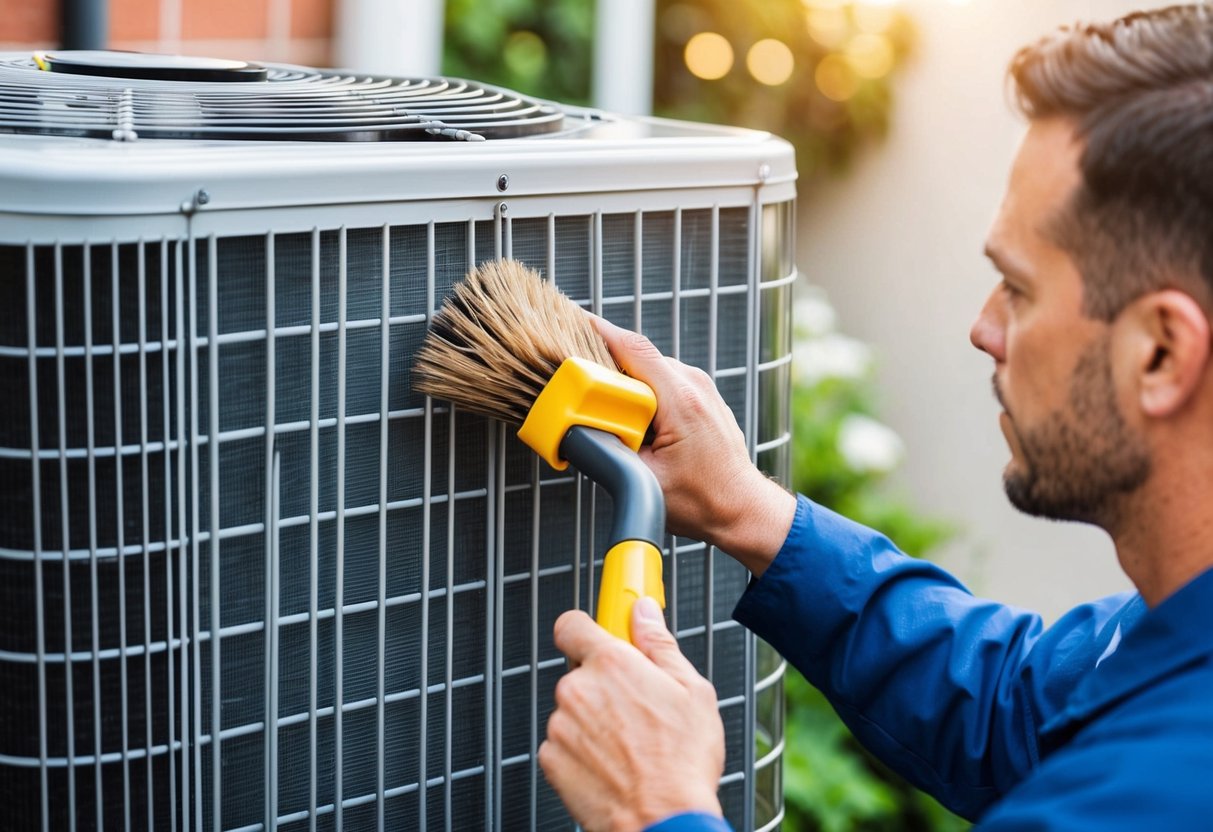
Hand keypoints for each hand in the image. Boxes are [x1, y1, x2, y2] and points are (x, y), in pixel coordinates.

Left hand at [538, 598, 725, 831]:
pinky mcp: (551, 758)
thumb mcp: (693, 691)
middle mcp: (578, 689)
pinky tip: (612, 764)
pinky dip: (581, 751)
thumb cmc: (682, 764)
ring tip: (630, 745)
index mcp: (612, 664)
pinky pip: (563, 742)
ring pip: (573, 709)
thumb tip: (645, 613)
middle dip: (603, 685)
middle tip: (635, 708)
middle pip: (580, 672)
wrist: (662, 821)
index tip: (598, 636)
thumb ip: (660, 644)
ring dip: (593, 720)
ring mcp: (560, 725)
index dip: (585, 630)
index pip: (573, 625)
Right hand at [593, 315, 795, 575]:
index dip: (598, 332)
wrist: (741, 509)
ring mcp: (700, 386)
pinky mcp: (700, 394)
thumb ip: (608, 450)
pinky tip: (633, 418)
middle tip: (579, 390)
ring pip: (648, 368)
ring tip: (610, 415)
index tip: (571, 323)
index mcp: (680, 400)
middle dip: (605, 368)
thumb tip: (575, 431)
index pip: (633, 349)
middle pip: (636, 356)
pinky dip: (642, 391)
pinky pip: (662, 378)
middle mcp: (694, 385)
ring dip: (624, 383)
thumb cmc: (704, 500)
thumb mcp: (643, 480)